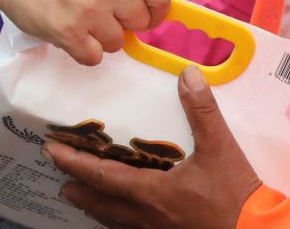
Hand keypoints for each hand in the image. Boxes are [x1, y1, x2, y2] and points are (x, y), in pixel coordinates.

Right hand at [0, 0, 170, 64]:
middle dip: (124, 22)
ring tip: (79, 17)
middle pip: (140, 22)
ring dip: (101, 37)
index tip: (144, 15)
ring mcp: (89, 9)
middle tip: (100, 11)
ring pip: (117, 43)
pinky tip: (70, 31)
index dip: (155, 11)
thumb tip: (152, 6)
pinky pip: (94, 57)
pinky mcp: (68, 32)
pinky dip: (83, 50)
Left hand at [45, 67, 260, 228]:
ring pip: (118, 224)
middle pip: (102, 205)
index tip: (52, 152)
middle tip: (61, 181)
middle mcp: (148, 217)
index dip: (75, 163)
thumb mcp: (220, 149)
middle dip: (79, 191)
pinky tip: (129, 219)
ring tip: (85, 200)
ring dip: (98, 210)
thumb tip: (188, 75)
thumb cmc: (237, 196)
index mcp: (151, 192)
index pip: (102, 176)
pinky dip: (123, 224)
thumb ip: (202, 110)